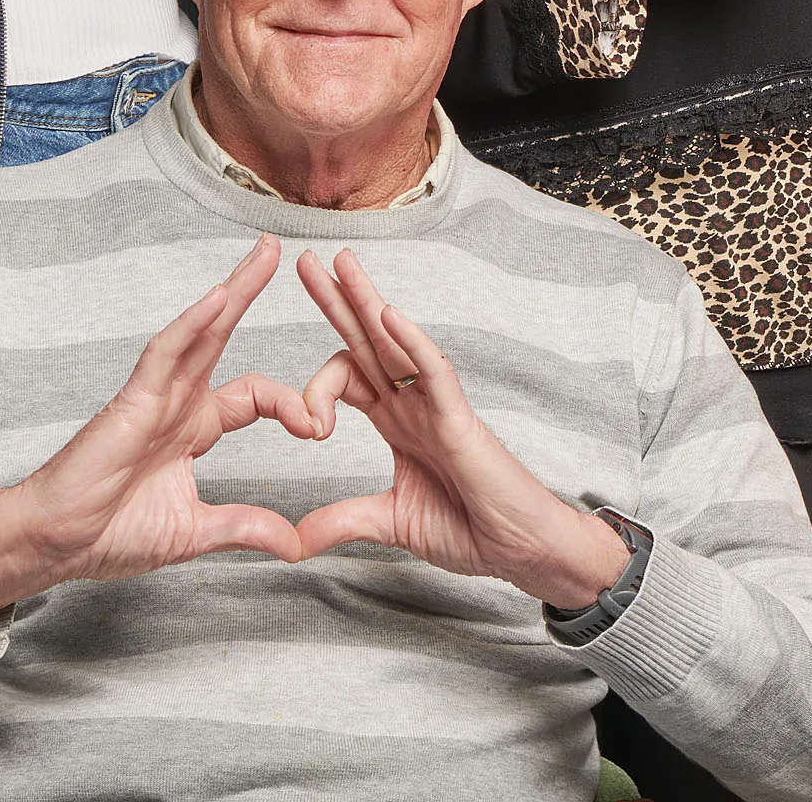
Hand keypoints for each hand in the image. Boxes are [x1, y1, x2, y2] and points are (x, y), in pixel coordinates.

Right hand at [0, 235, 318, 622]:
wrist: (53, 546)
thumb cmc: (108, 535)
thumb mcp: (196, 532)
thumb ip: (247, 528)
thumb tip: (295, 546)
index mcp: (194, 428)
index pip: (257, 396)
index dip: (292, 405)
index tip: (319, 431)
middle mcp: (177, 403)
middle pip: (222, 336)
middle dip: (250, 292)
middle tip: (280, 250)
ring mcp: (154, 397)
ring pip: (199, 332)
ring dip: (232, 292)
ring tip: (264, 254)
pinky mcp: (131, 402)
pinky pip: (164, 354)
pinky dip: (191, 326)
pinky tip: (218, 298)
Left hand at [286, 249, 629, 609]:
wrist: (517, 549)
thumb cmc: (471, 529)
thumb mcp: (390, 523)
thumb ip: (344, 520)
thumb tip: (294, 540)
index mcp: (398, 423)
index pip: (351, 378)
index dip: (316, 385)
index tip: (304, 427)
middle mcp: (414, 405)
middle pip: (368, 343)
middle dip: (338, 302)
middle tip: (307, 261)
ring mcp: (437, 407)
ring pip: (398, 343)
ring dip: (367, 301)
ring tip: (341, 262)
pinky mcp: (459, 420)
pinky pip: (434, 372)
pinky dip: (412, 343)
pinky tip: (389, 314)